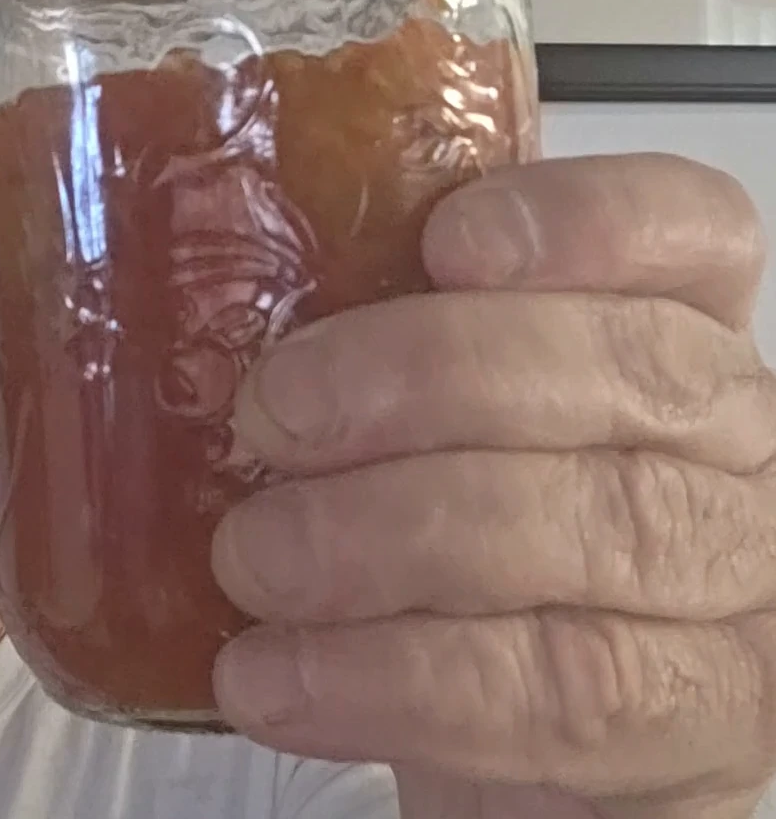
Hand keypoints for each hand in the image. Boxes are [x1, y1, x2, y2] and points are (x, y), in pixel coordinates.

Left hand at [211, 155, 775, 818]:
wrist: (499, 723)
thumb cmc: (450, 532)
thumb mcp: (423, 417)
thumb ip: (380, 340)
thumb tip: (224, 283)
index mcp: (670, 330)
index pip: (684, 229)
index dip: (582, 221)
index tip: (445, 241)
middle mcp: (725, 443)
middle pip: (626, 368)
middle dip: (430, 376)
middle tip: (272, 417)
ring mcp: (729, 587)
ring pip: (598, 528)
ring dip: (391, 537)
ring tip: (252, 557)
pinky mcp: (689, 730)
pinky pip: (557, 693)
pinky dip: (392, 680)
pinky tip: (272, 674)